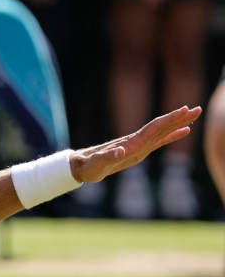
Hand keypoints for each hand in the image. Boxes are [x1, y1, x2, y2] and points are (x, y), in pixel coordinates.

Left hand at [69, 106, 201, 183]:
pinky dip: (172, 136)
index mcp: (131, 144)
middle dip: (179, 118)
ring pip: (162, 131)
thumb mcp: (96, 165)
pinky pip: (158, 141)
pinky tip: (183, 132)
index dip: (169, 120)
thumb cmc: (88, 167)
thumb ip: (107, 158)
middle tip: (198, 109)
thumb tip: (120, 151)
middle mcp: (136, 141)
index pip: (154, 128)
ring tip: (194, 116)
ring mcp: (138, 145)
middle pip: (161, 126)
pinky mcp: (137, 151)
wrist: (80, 166)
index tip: (183, 111)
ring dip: (178, 123)